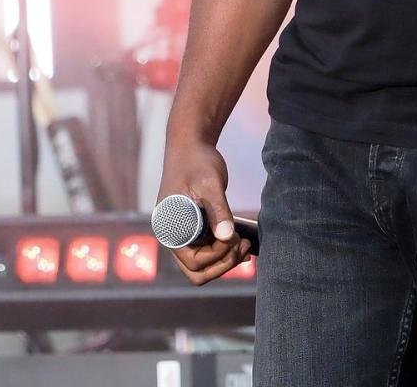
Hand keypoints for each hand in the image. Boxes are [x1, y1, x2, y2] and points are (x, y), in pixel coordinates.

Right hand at [156, 140, 251, 284]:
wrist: (190, 145)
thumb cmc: (196, 161)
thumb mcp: (209, 184)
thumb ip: (218, 210)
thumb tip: (227, 236)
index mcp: (171, 231)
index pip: (194, 263)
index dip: (218, 256)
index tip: (235, 238)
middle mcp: (175, 237)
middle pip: (198, 271)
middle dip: (223, 264)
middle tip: (243, 248)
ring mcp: (185, 234)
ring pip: (205, 264)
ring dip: (226, 259)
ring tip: (245, 244)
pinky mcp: (196, 227)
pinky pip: (209, 249)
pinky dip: (224, 249)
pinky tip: (242, 240)